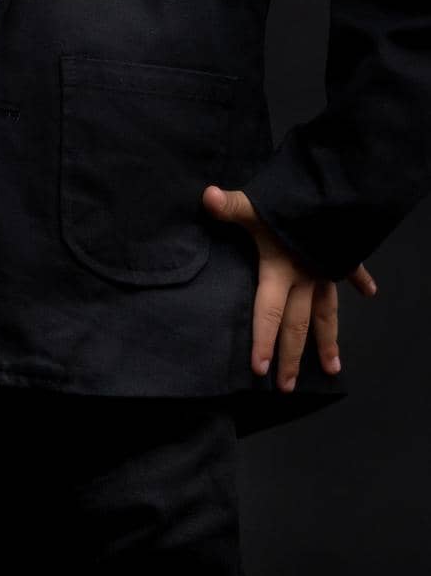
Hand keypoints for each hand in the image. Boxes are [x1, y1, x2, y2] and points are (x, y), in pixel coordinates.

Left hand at [203, 185, 376, 389]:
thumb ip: (230, 206)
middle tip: (288, 387)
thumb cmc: (289, 201)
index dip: (263, 341)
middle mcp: (304, 277)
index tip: (260, 370)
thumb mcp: (256, 204)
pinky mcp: (342, 252)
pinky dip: (360, 280)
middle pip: (298, 325)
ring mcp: (325, 268)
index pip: (268, 313)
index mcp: (281, 271)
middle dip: (292, 357)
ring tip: (333, 367)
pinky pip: (352, 271)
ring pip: (327, 311)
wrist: (332, 189)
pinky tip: (370, 293)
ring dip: (329, 340)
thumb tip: (206, 197)